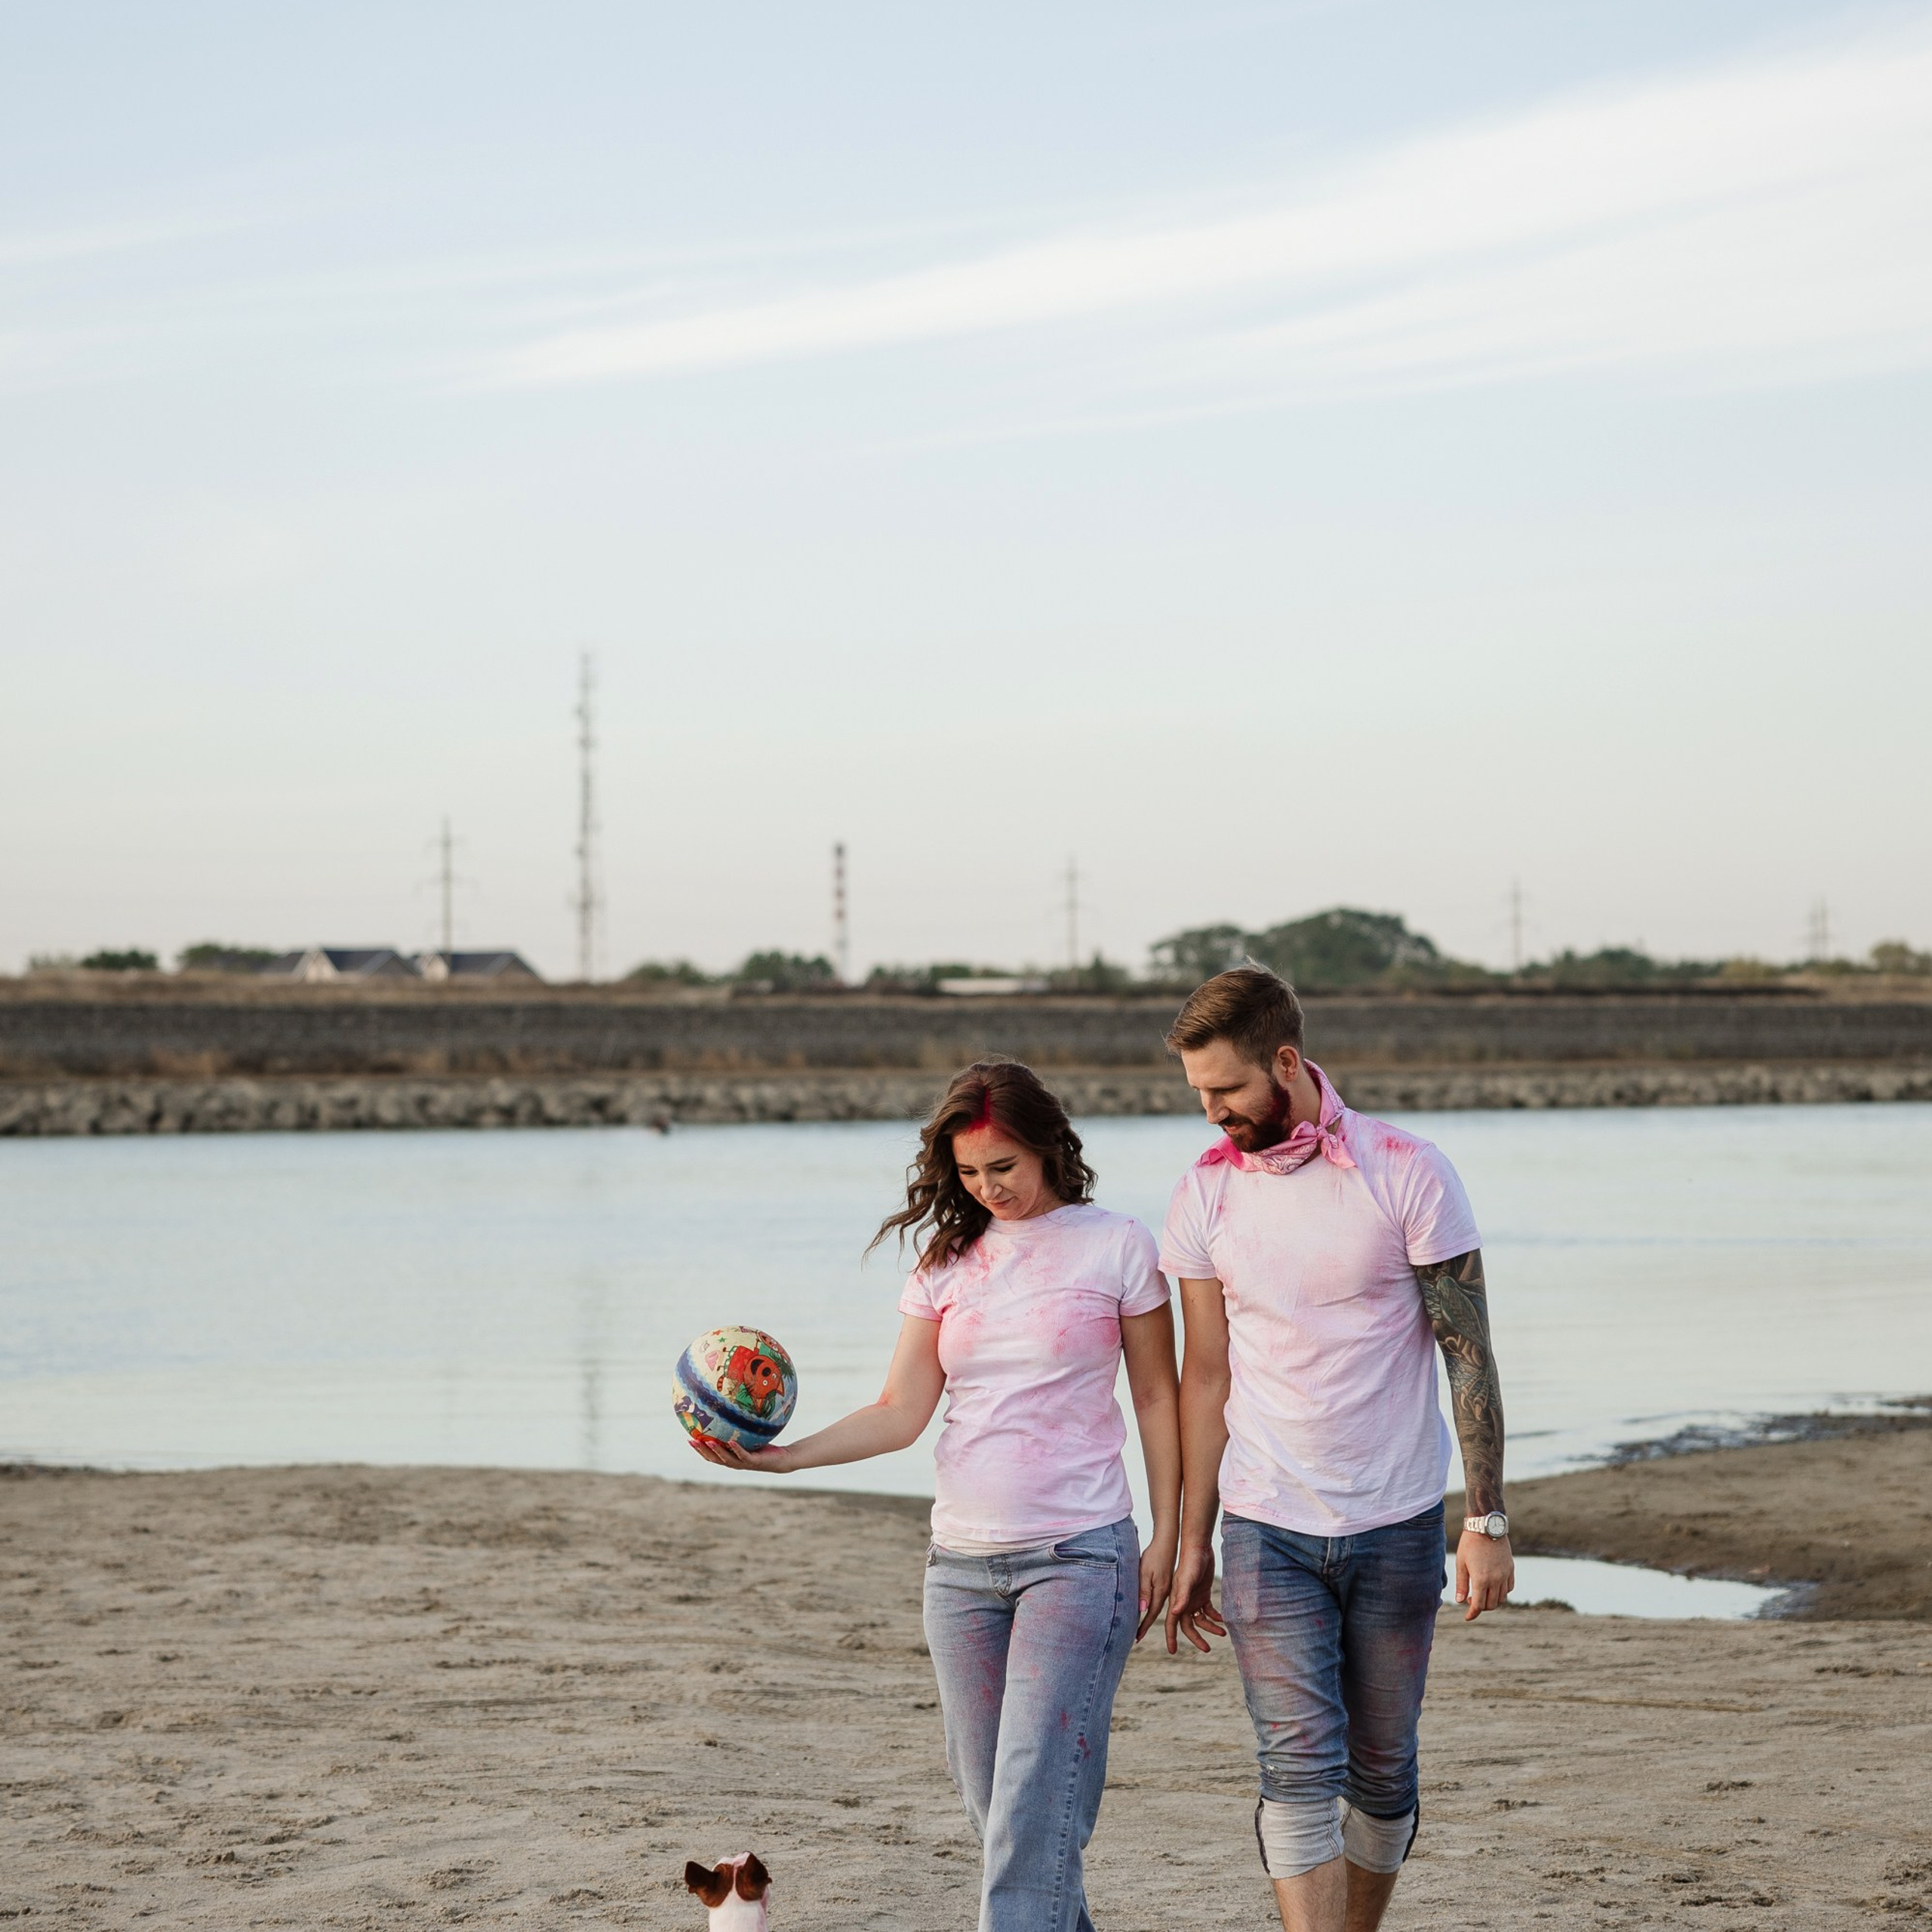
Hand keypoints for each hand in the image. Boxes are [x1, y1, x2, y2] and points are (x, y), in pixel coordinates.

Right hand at [687, 1433, 798, 1473]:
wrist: (782, 1458)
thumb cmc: (765, 1446)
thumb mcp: (750, 1435)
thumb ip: (740, 1428)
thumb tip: (732, 1409)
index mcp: (731, 1457)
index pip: (711, 1455)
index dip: (699, 1449)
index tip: (689, 1439)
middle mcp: (735, 1462)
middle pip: (714, 1459)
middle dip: (702, 1450)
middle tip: (692, 1441)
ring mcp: (744, 1463)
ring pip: (726, 1459)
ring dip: (716, 1451)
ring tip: (707, 1441)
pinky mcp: (754, 1462)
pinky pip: (743, 1455)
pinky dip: (736, 1449)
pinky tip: (731, 1441)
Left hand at [1136, 1537, 1176, 1641]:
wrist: (1167, 1542)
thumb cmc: (1154, 1556)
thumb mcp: (1145, 1572)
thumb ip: (1144, 1590)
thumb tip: (1142, 1609)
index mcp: (1160, 1592)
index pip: (1150, 1613)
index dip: (1143, 1626)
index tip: (1137, 1637)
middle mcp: (1165, 1592)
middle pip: (1154, 1612)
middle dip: (1145, 1625)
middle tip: (1137, 1637)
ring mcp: (1166, 1587)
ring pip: (1156, 1606)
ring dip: (1149, 1616)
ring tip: (1141, 1625)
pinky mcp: (1165, 1581)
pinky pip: (1158, 1598)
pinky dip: (1152, 1605)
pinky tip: (1148, 1606)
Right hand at [1164, 1539, 1225, 1653]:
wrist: (1199, 1548)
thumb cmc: (1190, 1563)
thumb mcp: (1186, 1581)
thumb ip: (1181, 1597)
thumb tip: (1174, 1614)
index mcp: (1176, 1601)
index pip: (1172, 1624)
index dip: (1171, 1638)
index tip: (1172, 1652)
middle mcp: (1183, 1602)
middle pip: (1188, 1626)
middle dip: (1197, 1638)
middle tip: (1207, 1649)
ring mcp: (1194, 1598)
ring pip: (1200, 1620)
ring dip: (1210, 1627)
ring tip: (1223, 1633)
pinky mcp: (1203, 1593)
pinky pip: (1208, 1610)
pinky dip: (1215, 1617)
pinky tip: (1223, 1619)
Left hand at [1456, 1530, 1513, 1620]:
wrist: (1486, 1527)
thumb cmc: (1470, 1544)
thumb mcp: (1461, 1563)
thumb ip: (1462, 1584)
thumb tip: (1460, 1601)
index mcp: (1481, 1580)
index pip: (1478, 1605)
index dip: (1472, 1614)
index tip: (1467, 1617)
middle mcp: (1496, 1580)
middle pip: (1491, 1604)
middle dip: (1481, 1607)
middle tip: (1471, 1599)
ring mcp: (1505, 1575)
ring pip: (1502, 1598)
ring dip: (1492, 1601)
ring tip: (1481, 1593)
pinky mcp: (1511, 1569)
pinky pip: (1509, 1588)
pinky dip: (1502, 1592)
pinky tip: (1493, 1587)